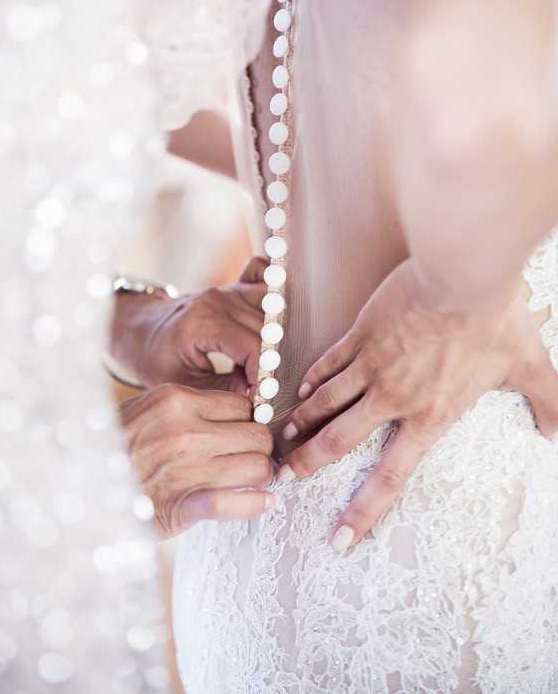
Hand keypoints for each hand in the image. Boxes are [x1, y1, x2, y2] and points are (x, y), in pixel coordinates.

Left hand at [109, 256, 266, 394]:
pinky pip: (262, 272)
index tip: (262, 395)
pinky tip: (276, 315)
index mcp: (204, 322)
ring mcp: (228, 290)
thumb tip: (258, 397)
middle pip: (267, 329)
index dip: (263, 373)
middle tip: (268, 385)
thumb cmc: (158, 358)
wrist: (142, 330)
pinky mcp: (234, 286)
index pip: (253, 345)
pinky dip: (273, 289)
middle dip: (273, 360)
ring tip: (272, 360)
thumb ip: (223, 391)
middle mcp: (220, 300)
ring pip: (273, 305)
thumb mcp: (184, 384)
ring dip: (278, 333)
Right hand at [121, 382, 274, 538]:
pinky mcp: (183, 505)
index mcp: (176, 400)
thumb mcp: (147, 411)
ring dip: (260, 476)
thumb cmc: (115, 448)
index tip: (249, 434)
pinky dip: (255, 504)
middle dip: (262, 449)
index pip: (244, 405)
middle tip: (255, 459)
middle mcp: (185, 430)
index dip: (252, 421)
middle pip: (258, 434)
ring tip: (253, 480)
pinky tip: (261, 502)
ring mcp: (186, 467)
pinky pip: (237, 502)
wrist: (76, 489)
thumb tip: (237, 412)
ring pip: (258, 466)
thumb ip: (187, 408)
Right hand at [277, 258, 557, 551]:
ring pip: (326, 402)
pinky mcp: (361, 333)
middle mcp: (393, 398)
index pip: (390, 477)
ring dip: (302, 422)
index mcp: (430, 416)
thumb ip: (548, 405)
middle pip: (339, 440)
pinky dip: (312, 380)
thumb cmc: (496, 320)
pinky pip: (329, 363)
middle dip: (308, 463)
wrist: (462, 275)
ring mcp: (372, 364)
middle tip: (284, 476)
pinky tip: (300, 388)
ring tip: (283, 438)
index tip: (339, 538)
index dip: (362, 512)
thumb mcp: (530, 367)